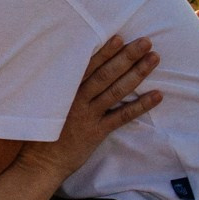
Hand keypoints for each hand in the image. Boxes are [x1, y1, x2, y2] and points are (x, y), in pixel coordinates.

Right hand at [26, 36, 160, 178]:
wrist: (41, 162)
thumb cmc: (45, 130)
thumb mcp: (48, 102)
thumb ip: (63, 86)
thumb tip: (78, 66)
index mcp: (66, 90)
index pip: (88, 66)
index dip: (105, 51)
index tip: (120, 37)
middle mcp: (78, 99)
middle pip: (106, 74)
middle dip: (127, 57)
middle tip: (146, 42)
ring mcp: (89, 115)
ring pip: (116, 91)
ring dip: (137, 74)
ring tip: (154, 59)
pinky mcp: (97, 132)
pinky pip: (122, 116)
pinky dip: (141, 106)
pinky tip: (157, 96)